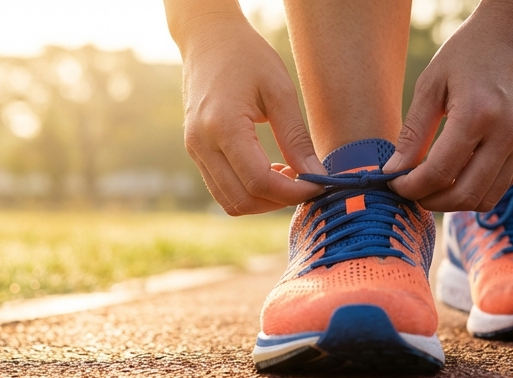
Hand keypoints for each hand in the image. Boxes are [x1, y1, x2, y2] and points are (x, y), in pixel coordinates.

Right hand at [168, 2, 325, 213]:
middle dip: (279, 201)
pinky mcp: (196, 154)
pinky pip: (223, 190)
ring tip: (286, 175)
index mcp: (223, 126)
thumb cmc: (246, 56)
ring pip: (231, 203)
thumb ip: (296, 137)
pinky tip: (268, 170)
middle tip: (303, 182)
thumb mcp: (279, 90)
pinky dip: (249, 192)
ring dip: (263, 201)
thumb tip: (315, 174)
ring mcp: (195, 151)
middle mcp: (202, 144)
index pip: (259, 181)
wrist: (208, 39)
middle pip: (243, 200)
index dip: (292, 192)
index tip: (317, 184)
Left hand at [385, 0, 512, 211]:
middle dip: (431, 201)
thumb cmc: (470, 50)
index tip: (395, 184)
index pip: (439, 172)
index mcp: (477, 114)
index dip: (411, 187)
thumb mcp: (431, 83)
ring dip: (454, 203)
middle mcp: (505, 134)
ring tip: (432, 188)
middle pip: (463, 195)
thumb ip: (413, 133)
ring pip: (484, 200)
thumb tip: (394, 172)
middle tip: (412, 191)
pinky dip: (474, 193)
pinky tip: (455, 178)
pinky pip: (498, 188)